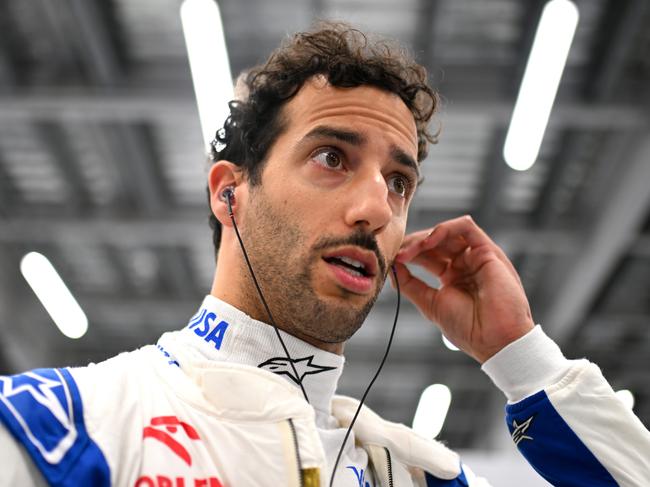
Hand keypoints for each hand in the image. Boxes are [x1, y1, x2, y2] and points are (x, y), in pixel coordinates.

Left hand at [393, 215, 533, 362]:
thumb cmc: (468, 329)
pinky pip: (466, 228)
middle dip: (413, 245)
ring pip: (448, 233)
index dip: (408, 254)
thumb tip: (392, 266)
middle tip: (397, 254)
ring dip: (424, 238)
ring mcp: (477, 257)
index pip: (427, 256)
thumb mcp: (430, 303)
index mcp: (453, 277)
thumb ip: (410, 284)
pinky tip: (427, 242)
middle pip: (435, 242)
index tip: (391, 260)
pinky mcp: (489, 251)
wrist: (496, 341)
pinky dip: (444, 229)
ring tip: (408, 251)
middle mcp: (465, 264)